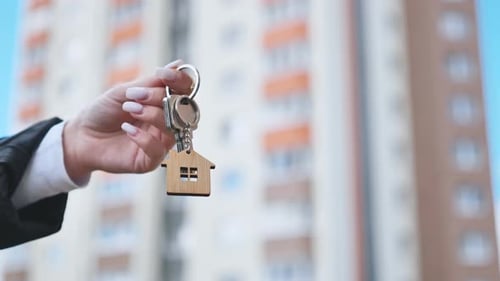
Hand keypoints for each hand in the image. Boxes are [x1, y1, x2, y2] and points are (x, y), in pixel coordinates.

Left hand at [62, 60, 193, 182]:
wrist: (81, 136)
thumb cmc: (103, 111)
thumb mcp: (124, 92)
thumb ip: (151, 83)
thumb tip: (179, 65)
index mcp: (164, 103)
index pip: (186, 91)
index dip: (180, 81)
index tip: (162, 74)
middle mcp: (168, 123)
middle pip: (182, 109)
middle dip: (160, 98)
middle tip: (135, 95)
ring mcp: (161, 142)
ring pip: (173, 129)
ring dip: (152, 115)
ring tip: (129, 109)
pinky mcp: (150, 161)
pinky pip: (158, 150)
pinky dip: (144, 137)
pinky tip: (127, 129)